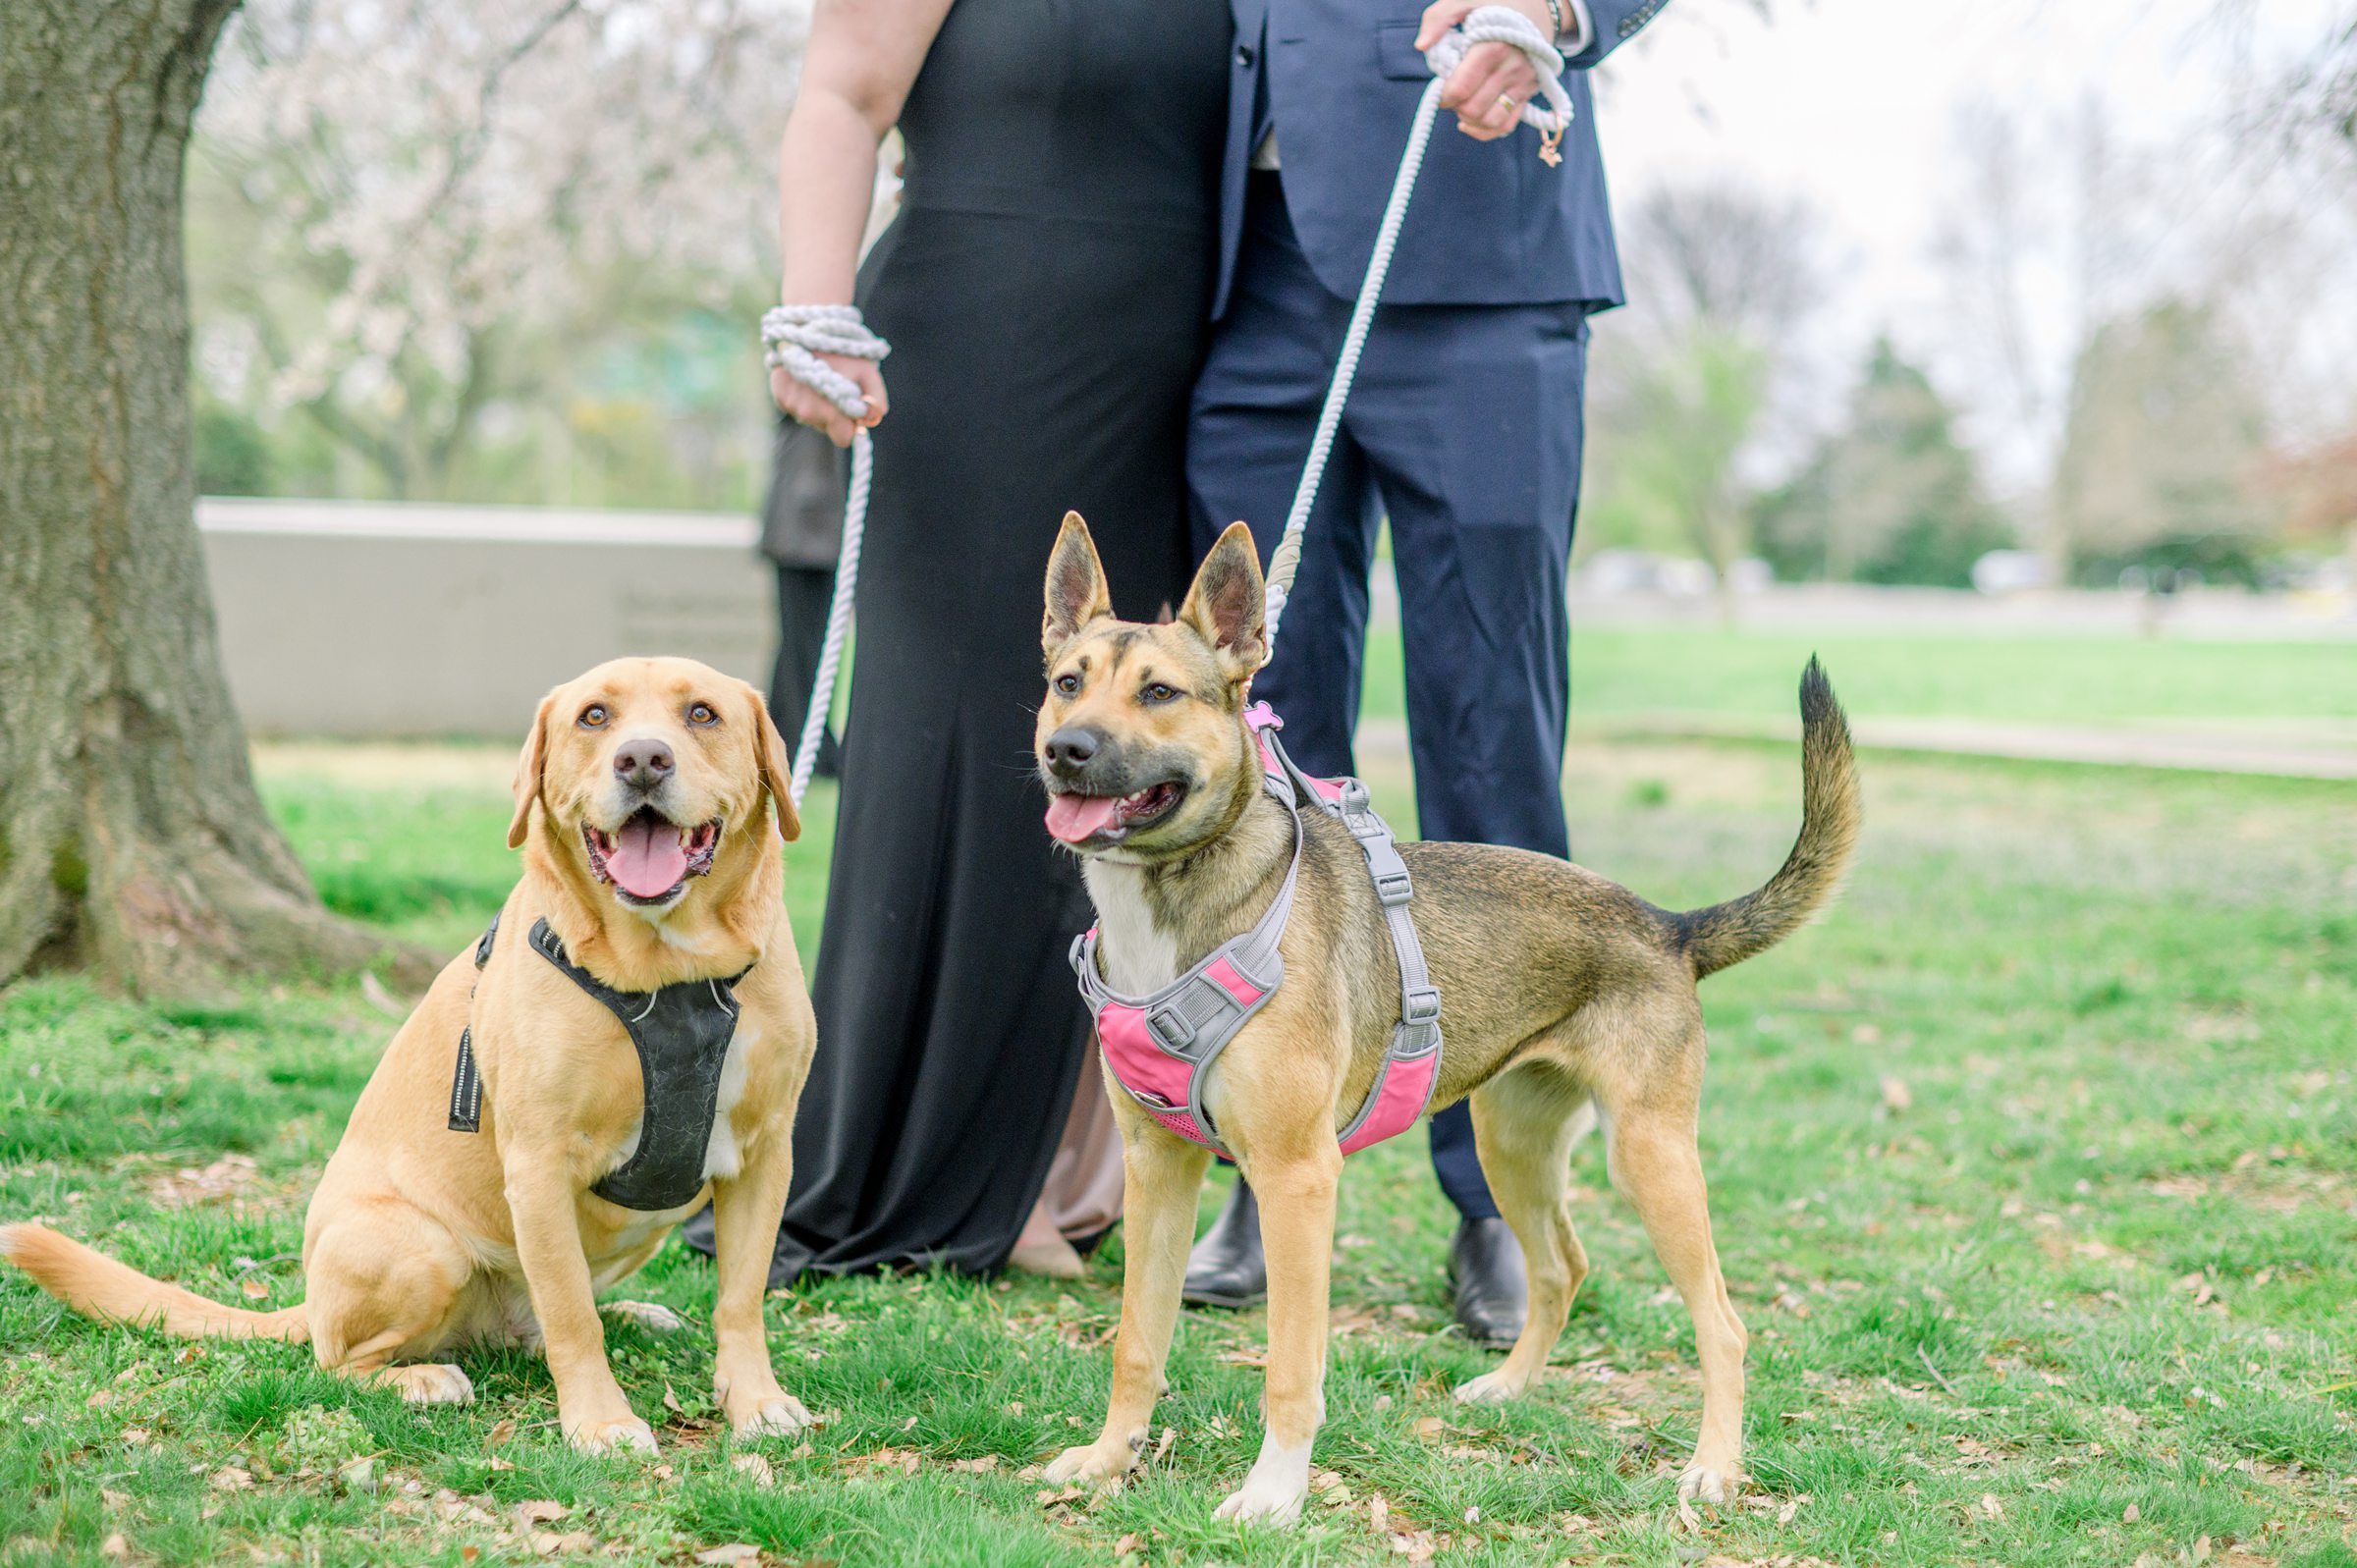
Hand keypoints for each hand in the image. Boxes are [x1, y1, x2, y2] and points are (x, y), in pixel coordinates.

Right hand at [770, 354, 886, 447]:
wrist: (806, 326)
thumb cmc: (841, 350)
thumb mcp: (868, 372)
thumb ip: (876, 399)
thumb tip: (874, 417)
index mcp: (830, 411)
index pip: (843, 438)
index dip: (851, 425)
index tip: (853, 409)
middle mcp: (806, 412)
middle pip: (827, 428)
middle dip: (835, 414)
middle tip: (838, 386)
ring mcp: (790, 404)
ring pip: (811, 417)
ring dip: (818, 404)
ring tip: (821, 377)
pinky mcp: (779, 396)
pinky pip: (796, 406)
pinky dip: (803, 396)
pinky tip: (807, 378)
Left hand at [1417, 0, 1548, 141]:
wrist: (1539, 6)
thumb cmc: (1497, 3)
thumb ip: (1439, 19)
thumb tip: (1422, 46)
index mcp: (1492, 48)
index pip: (1461, 89)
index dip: (1444, 96)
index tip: (1442, 89)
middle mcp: (1511, 69)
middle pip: (1473, 109)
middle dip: (1456, 107)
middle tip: (1453, 94)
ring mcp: (1522, 83)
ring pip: (1490, 121)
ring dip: (1469, 120)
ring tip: (1463, 105)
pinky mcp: (1528, 92)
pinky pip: (1507, 125)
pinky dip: (1485, 131)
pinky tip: (1470, 123)